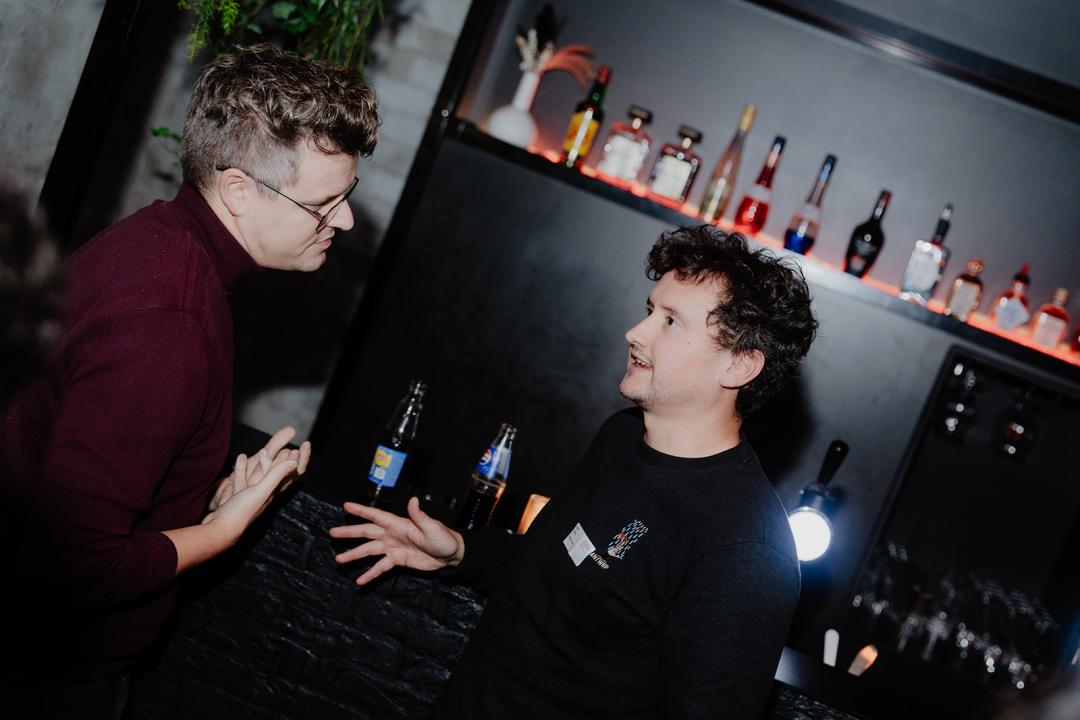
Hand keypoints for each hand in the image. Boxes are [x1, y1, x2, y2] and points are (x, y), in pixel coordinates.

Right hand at [209, 426, 310, 511]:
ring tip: (263, 450)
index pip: (293, 473)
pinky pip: (243, 480)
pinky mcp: (238, 498)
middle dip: (284, 460)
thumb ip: (276, 475)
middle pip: (278, 473)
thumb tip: (294, 461)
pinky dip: (243, 469)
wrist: (219, 530)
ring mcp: (251, 497)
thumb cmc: (240, 513)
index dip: (301, 458)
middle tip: (289, 448)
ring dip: (263, 462)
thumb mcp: (261, 491)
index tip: (306, 444)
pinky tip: (241, 458)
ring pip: (260, 476)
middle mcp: (265, 494)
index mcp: (274, 492)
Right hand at [329, 496, 464, 584]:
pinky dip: (370, 574)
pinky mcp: (397, 561)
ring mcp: (393, 548)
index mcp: (399, 524)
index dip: (361, 511)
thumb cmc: (443, 538)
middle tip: (333, 533)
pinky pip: (380, 567)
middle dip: (350, 533)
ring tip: (339, 559)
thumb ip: (419, 516)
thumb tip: (413, 500)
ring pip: (369, 551)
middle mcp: (392, 534)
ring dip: (355, 555)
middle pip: (367, 533)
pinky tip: (360, 580)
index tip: (346, 506)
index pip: (376, 516)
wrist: (450, 556)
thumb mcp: (431, 527)